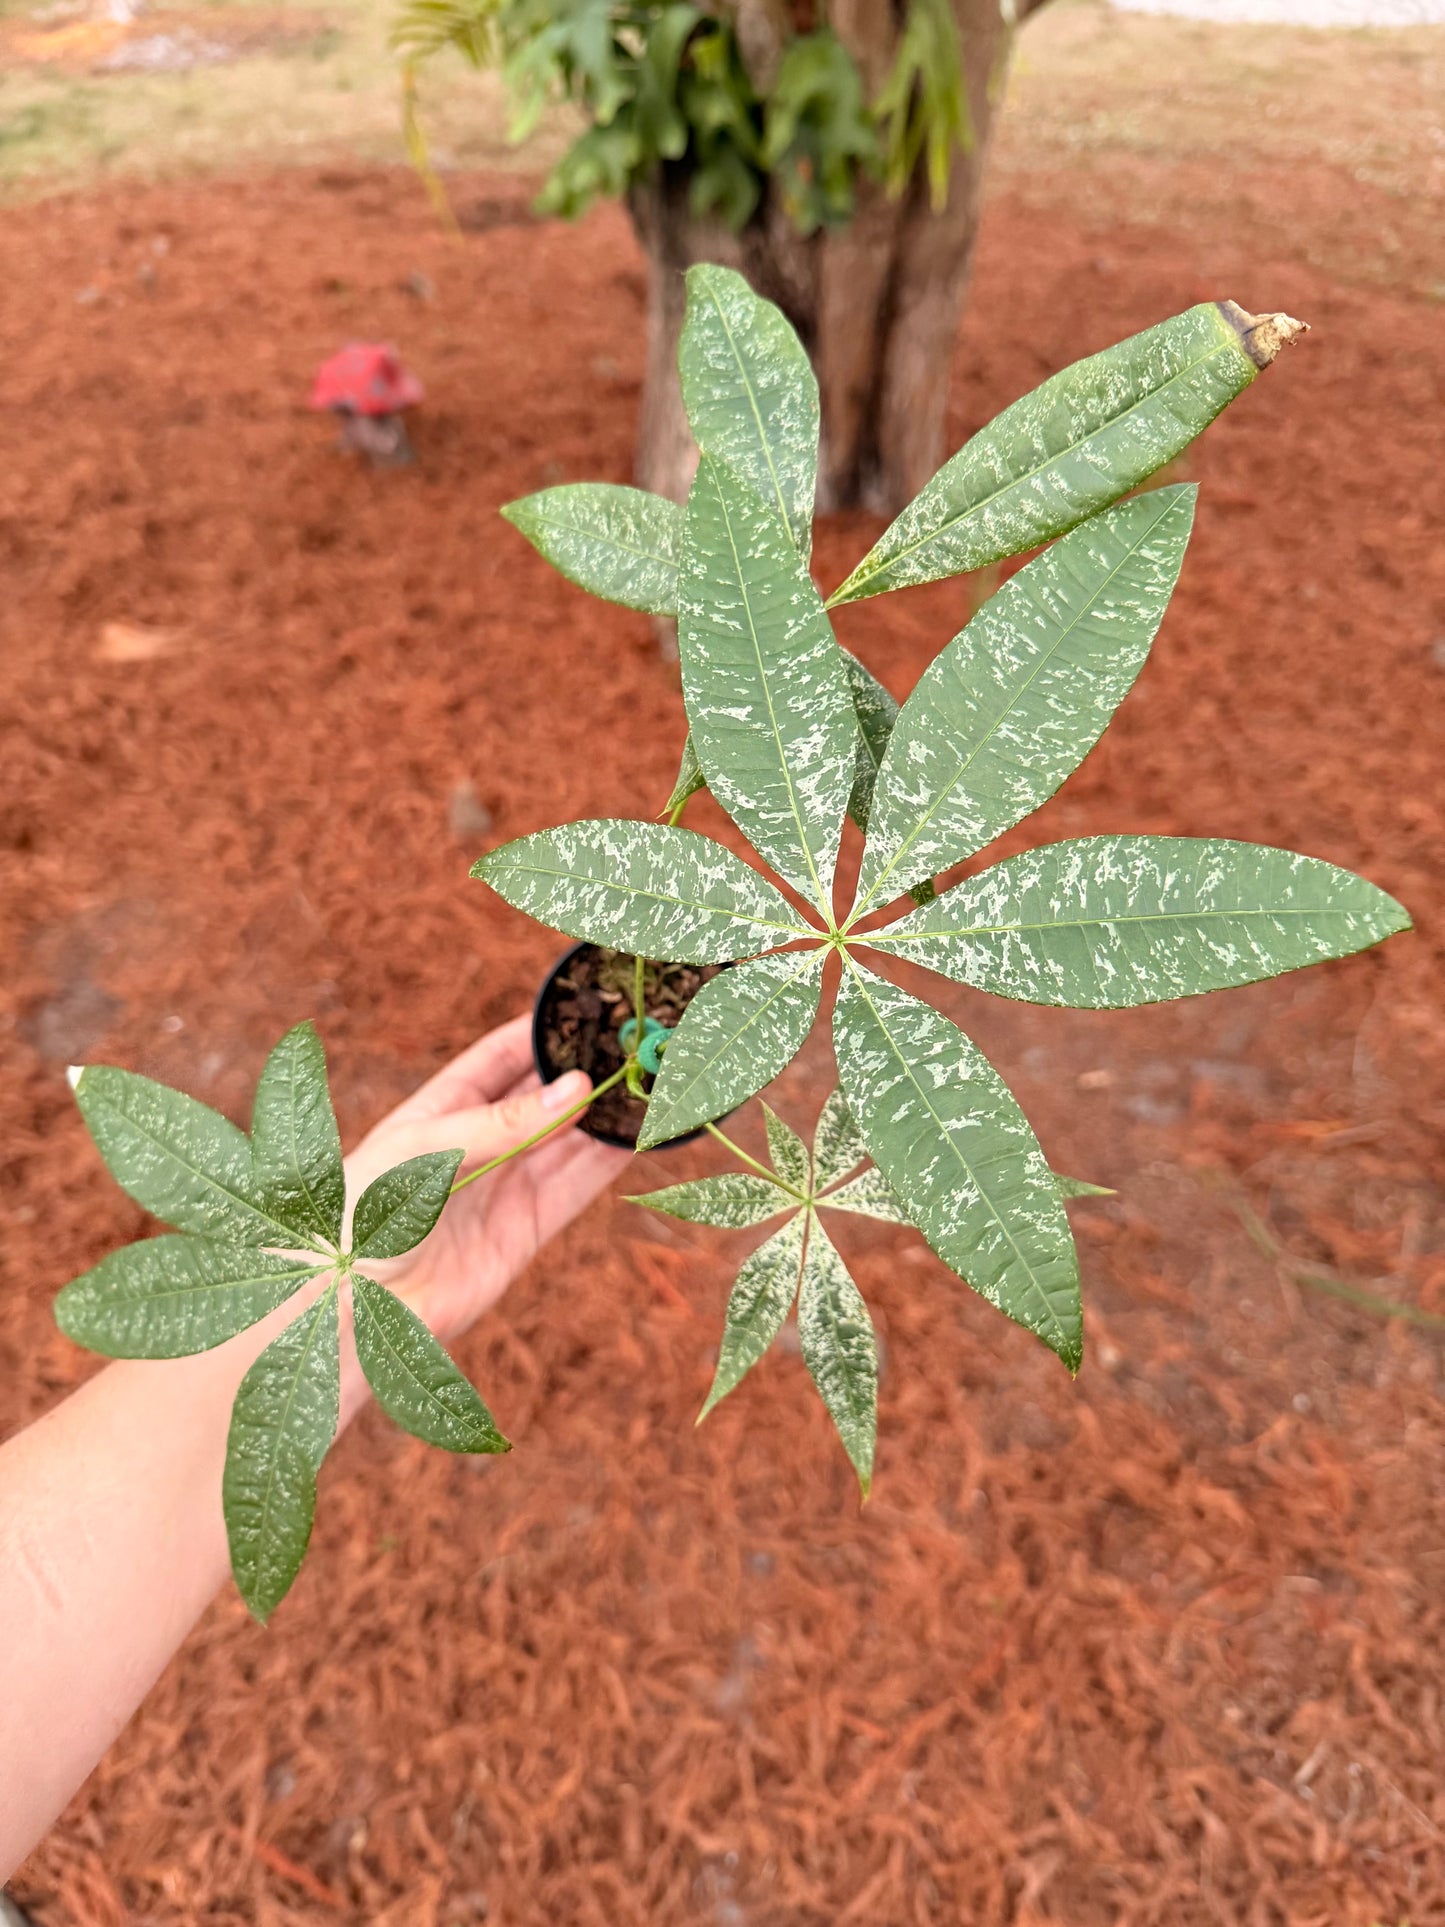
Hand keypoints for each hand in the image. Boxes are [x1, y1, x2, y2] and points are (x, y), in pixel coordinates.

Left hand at [341, 1016, 626, 1343]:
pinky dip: (608, 1160)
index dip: (539, 1032)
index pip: (498, 1058)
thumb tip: (578, 1088)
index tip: (584, 1005)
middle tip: (632, 1044)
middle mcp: (479, 1143)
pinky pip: (575, 1185)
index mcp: (442, 1109)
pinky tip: (639, 1134)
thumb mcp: (428, 1151)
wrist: (352, 1308)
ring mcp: (504, 1185)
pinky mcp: (525, 1229)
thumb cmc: (365, 1215)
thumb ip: (504, 1123)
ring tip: (649, 1083)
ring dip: (606, 1115)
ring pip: (568, 1140)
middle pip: (542, 1097)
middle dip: (584, 1072)